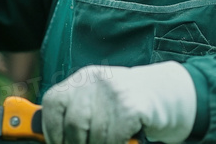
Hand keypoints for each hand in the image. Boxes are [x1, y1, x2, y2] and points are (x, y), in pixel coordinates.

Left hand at [42, 61, 196, 143]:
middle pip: (75, 123)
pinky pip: (113, 138)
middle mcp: (95, 81)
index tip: (58, 143)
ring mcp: (114, 92)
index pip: (53, 103)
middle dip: (77, 143)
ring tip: (109, 140)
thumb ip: (74, 115)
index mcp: (82, 79)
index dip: (52, 130)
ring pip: (95, 136)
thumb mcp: (97, 102)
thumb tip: (51, 138)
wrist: (165, 93)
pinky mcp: (131, 106)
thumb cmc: (124, 104)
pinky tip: (124, 139)